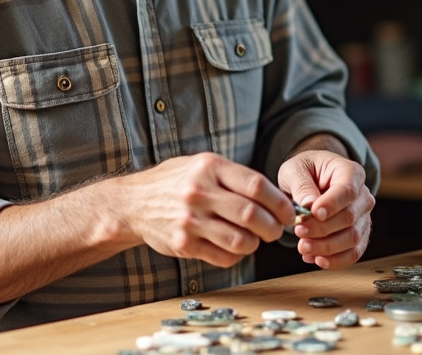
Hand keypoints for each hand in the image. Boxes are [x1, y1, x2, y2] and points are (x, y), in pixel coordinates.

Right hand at [118, 152, 293, 267]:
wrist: (133, 203)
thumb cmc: (175, 181)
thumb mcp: (201, 164)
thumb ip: (234, 176)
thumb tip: (274, 196)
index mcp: (209, 167)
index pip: (256, 186)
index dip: (279, 202)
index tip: (288, 212)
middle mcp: (199, 192)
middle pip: (252, 215)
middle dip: (273, 227)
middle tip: (276, 230)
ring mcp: (190, 220)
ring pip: (240, 240)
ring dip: (256, 244)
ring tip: (255, 239)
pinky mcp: (183, 244)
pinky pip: (223, 257)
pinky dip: (236, 256)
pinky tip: (234, 248)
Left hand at [278, 148, 374, 269]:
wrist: (311, 180)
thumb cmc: (305, 171)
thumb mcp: (294, 170)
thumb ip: (301, 185)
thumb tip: (308, 205)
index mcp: (351, 173)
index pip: (348, 191)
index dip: (332, 204)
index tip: (313, 213)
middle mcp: (363, 196)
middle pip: (349, 218)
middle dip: (322, 229)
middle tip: (298, 230)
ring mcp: (363, 217)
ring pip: (352, 239)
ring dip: (326, 248)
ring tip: (303, 247)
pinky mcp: (359, 235)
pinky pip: (353, 253)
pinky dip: (335, 261)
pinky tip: (315, 259)